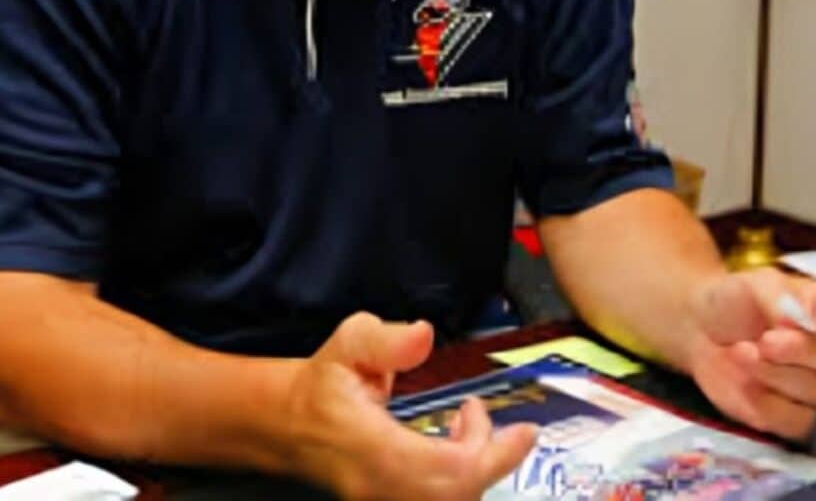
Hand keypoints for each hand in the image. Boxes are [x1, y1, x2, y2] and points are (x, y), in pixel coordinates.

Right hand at [282, 312, 536, 499]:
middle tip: (484, 415)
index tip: (525, 431)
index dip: (493, 454)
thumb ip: (387, 340)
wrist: (291, 425)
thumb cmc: (324, 385)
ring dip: (475, 466)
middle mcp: (380, 488)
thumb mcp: (349, 344)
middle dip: (490, 458)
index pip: (446, 470)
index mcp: (372, 449)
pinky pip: (439, 500)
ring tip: (470, 424)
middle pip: (456, 495)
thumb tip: (424, 334)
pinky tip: (456, 446)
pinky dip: (461, 478)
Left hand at [688, 267, 815, 441]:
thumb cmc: (736, 300)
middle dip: (798, 352)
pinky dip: (759, 399)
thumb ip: (787, 296)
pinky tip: (741, 378)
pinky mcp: (792, 418)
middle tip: (765, 341)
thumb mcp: (758, 285)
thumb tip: (814, 309)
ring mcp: (813, 391)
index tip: (794, 320)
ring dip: (771, 372)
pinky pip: (789, 419)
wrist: (701, 326)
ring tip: (740, 350)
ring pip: (811, 393)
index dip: (812, 334)